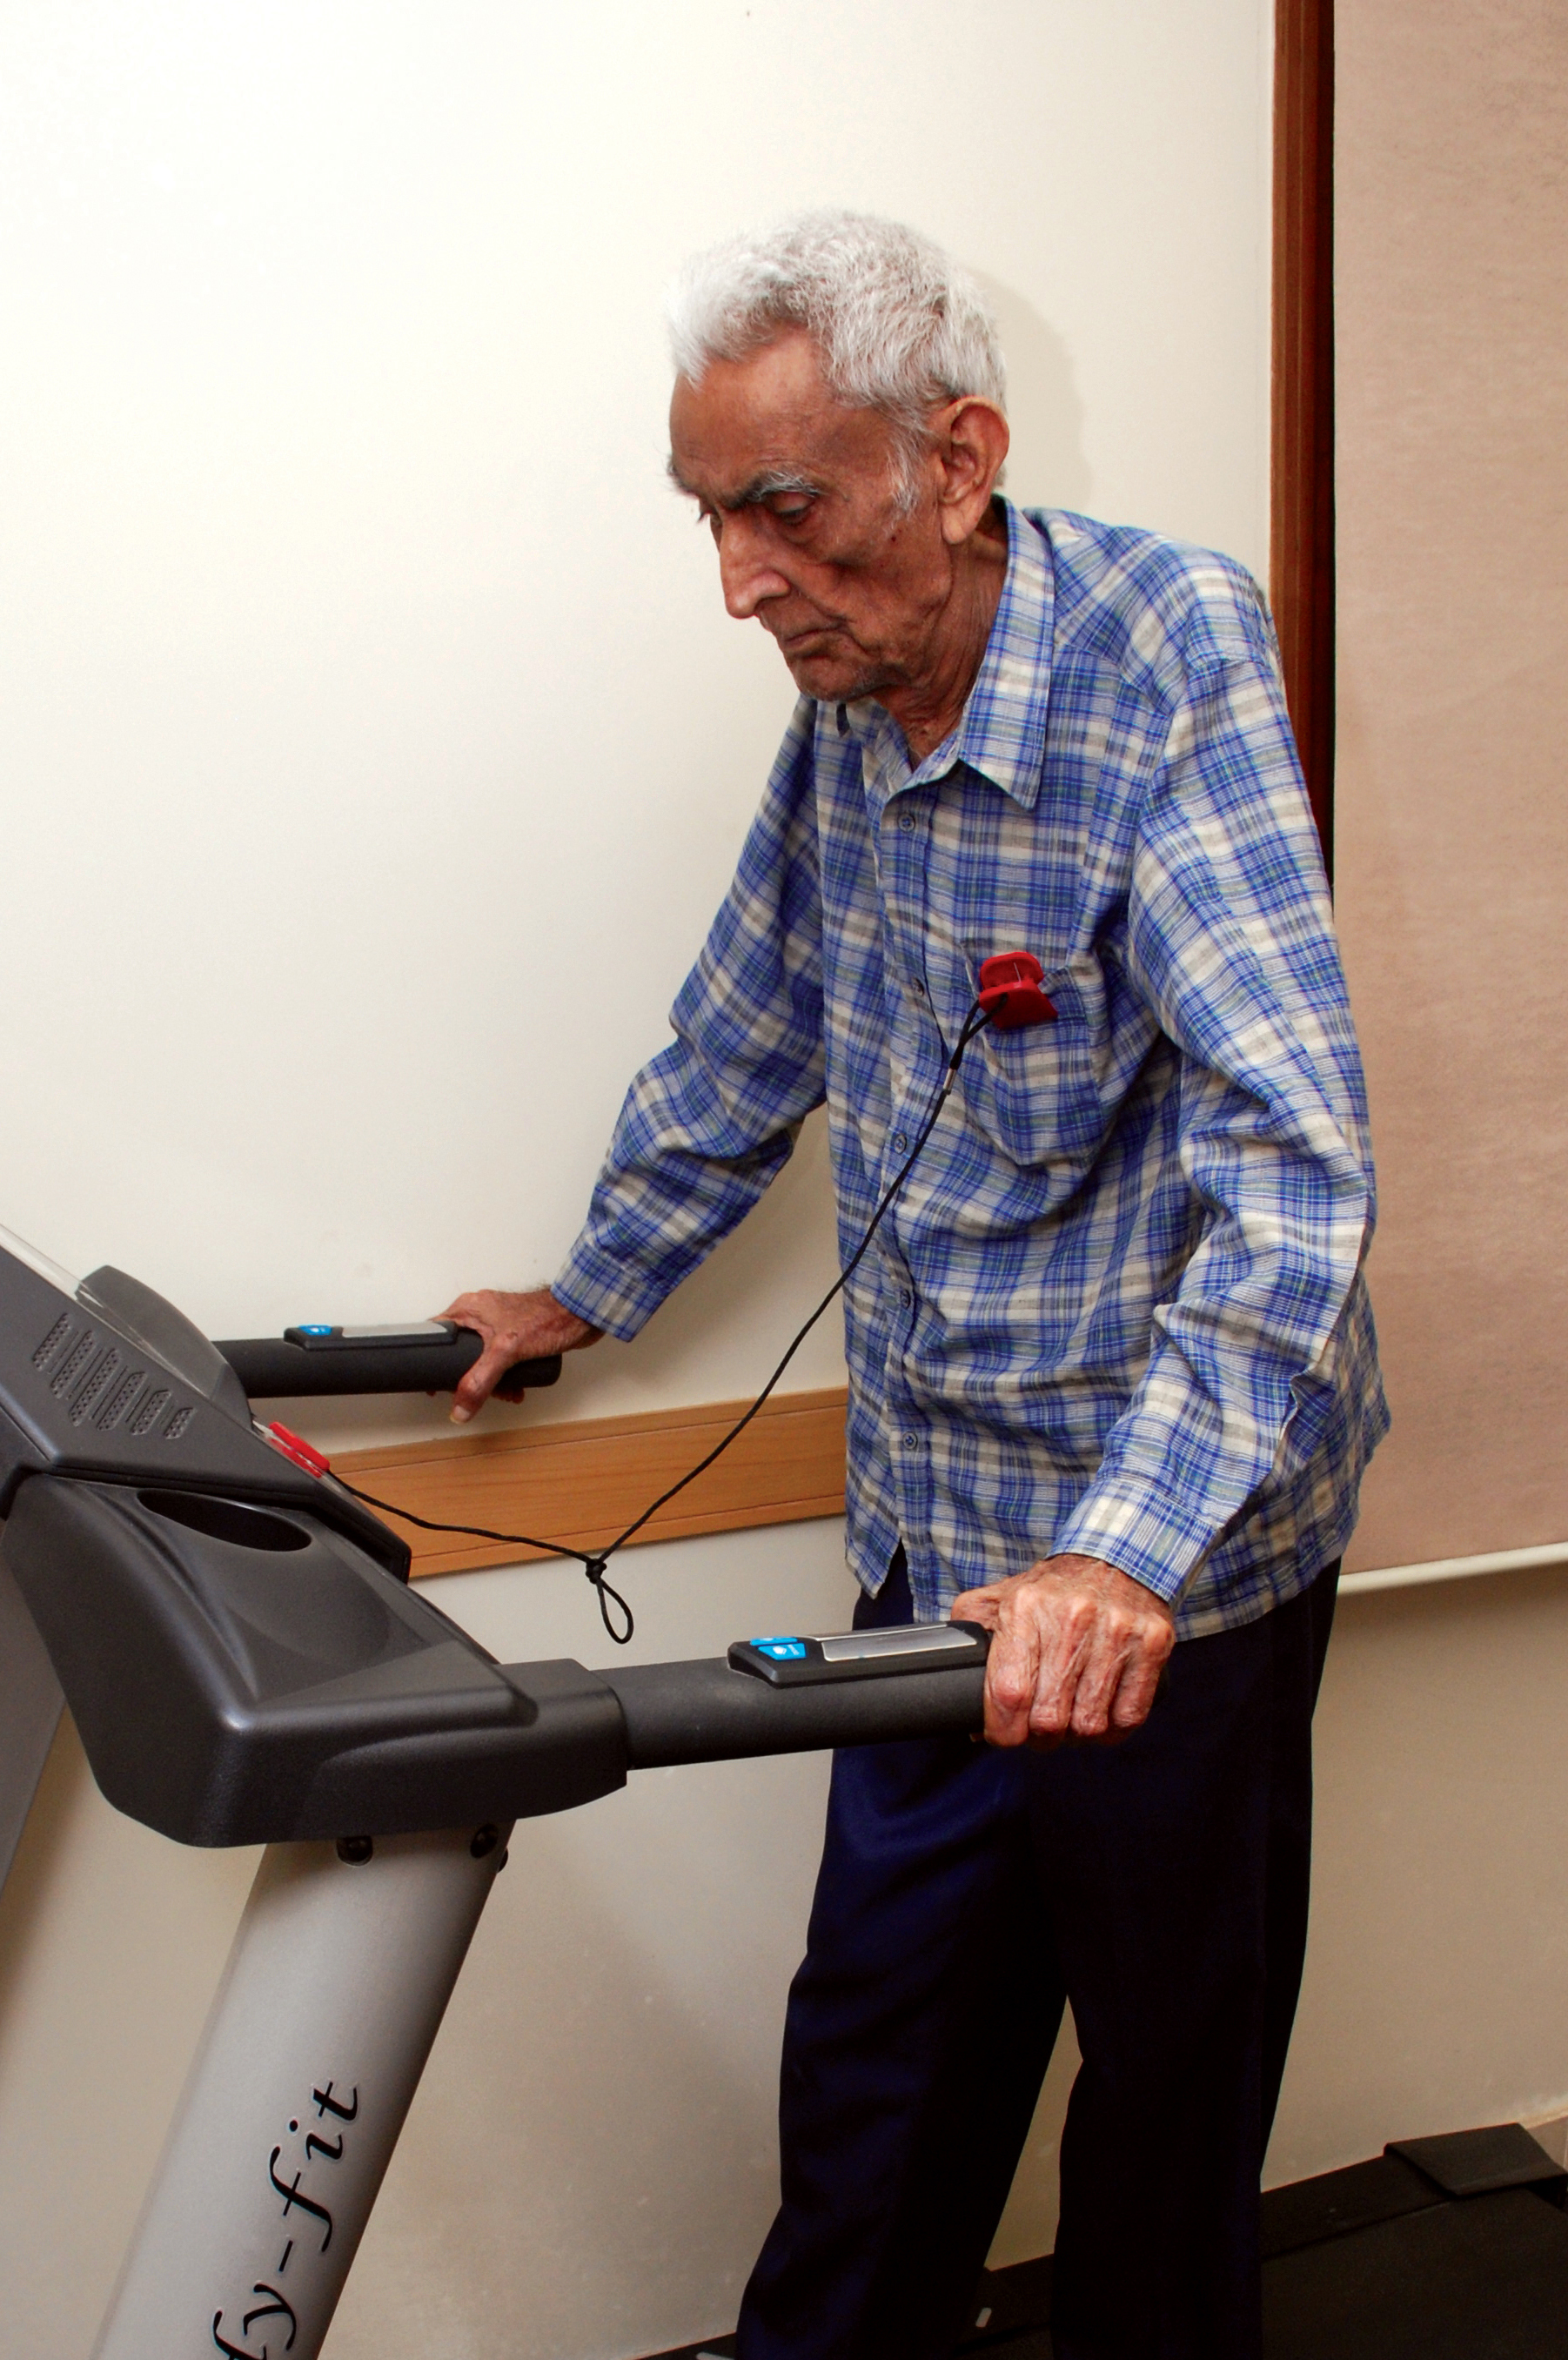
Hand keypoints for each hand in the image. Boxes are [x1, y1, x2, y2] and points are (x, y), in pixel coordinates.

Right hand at [439, 1287, 600, 1422]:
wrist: (582, 1314)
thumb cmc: (547, 1318)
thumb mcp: (505, 1352)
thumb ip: (480, 1381)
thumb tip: (459, 1408)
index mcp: (468, 1310)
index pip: (436, 1335)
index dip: (432, 1361)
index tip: (435, 1383)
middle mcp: (480, 1315)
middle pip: (459, 1353)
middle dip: (470, 1379)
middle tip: (477, 1394)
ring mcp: (497, 1325)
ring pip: (481, 1359)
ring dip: (491, 1381)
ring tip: (506, 1394)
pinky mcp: (515, 1335)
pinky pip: (500, 1360)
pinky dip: (505, 1376)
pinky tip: (516, 1388)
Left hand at [951, 1553, 1174, 1748]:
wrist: (1116, 1556)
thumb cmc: (1053, 1589)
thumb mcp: (1000, 1597)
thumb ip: (970, 1638)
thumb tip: (961, 1703)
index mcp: (1025, 1607)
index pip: (1009, 1693)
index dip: (1002, 1730)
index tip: (1003, 1735)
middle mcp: (1072, 1619)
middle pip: (1050, 1718)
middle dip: (1040, 1736)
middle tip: (1039, 1728)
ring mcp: (1116, 1632)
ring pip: (1090, 1724)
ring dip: (1076, 1735)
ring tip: (1070, 1719)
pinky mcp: (1151, 1645)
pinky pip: (1129, 1716)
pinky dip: (1112, 1731)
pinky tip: (1100, 1716)